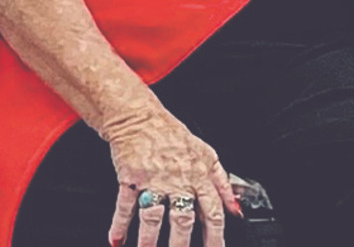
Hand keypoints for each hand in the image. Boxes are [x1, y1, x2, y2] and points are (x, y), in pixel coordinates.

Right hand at [101, 100, 237, 246]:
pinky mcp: (131, 177)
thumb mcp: (207, 155)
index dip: (215, 235)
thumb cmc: (173, 137)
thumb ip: (222, 183)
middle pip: (182, 218)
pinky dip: (119, 224)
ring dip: (148, 239)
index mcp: (200, 174)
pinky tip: (116, 241)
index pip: (212, 210)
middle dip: (181, 244)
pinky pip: (125, 205)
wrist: (140, 118)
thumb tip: (236, 208)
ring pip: (153, 215)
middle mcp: (178, 178)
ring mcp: (154, 179)